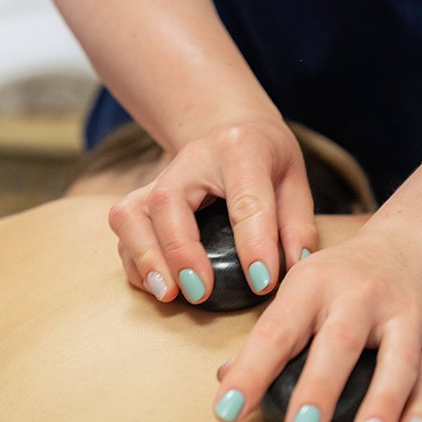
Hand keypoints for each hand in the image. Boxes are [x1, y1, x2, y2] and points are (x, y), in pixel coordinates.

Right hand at [107, 118, 318, 304]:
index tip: (262, 282)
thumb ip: (297, 226)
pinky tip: (159, 286)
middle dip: (181, 251)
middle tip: (200, 292)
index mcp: (241, 149)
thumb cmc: (265, 159)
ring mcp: (158, 178)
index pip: (246, 200)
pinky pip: (124, 232)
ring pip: (131, 214)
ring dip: (146, 258)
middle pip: (169, 202)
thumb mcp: (294, 180)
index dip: (254, 244)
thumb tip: (294, 269)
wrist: (229, 127)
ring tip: (168, 294)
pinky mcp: (139, 198)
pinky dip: (137, 263)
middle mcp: (191, 160)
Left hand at [212, 227, 421, 421]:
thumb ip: (270, 335)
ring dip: (381, 405)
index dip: (251, 371)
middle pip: (340, 343)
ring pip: (396, 362)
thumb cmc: (343, 280)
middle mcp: (359, 297)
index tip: (227, 410)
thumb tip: (227, 379)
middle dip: (319, 388)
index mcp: (314, 285)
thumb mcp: (301, 291)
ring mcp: (401, 317)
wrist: (413, 246)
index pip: (277, 331)